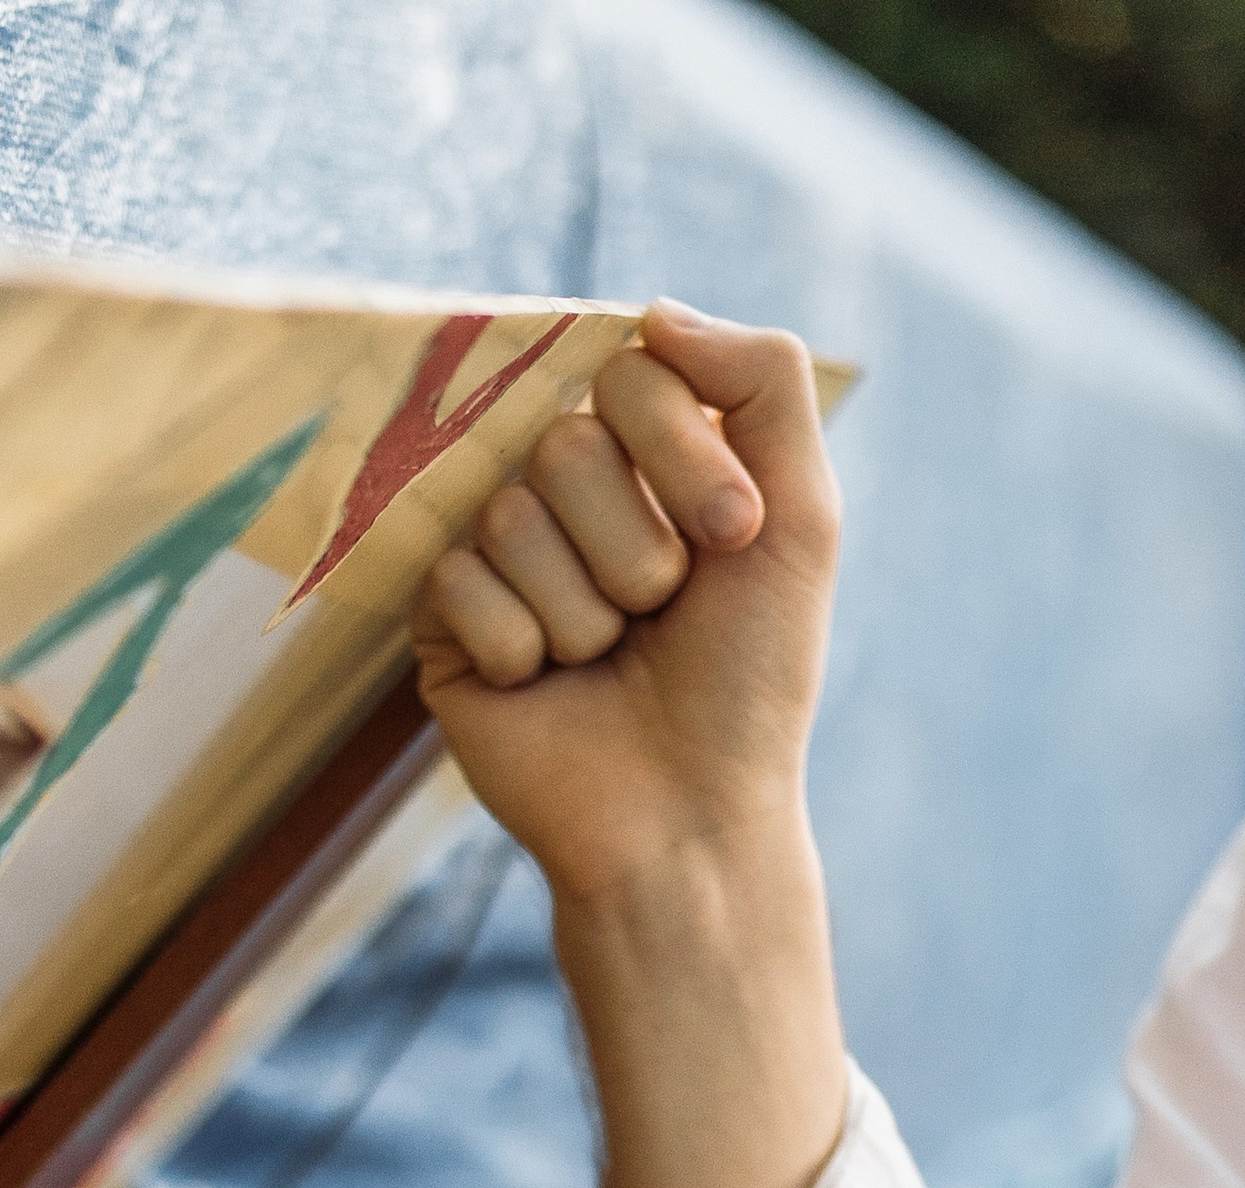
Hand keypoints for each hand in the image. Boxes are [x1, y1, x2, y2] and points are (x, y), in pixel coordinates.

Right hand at [412, 305, 840, 905]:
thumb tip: (652, 313)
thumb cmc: (751, 680)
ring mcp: (497, 557)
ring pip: (511, 517)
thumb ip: (763, 382)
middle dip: (633, 545)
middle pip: (563, 443)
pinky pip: (458, 584)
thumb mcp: (800, 517)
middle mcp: (566, 494)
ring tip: (605, 662)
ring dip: (583, 610)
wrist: (688, 816)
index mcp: (646, 456)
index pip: (629, 374)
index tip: (733, 541)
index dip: (683, 456)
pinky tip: (545, 690)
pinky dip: (521, 649)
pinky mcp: (444, 627)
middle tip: (661, 617)